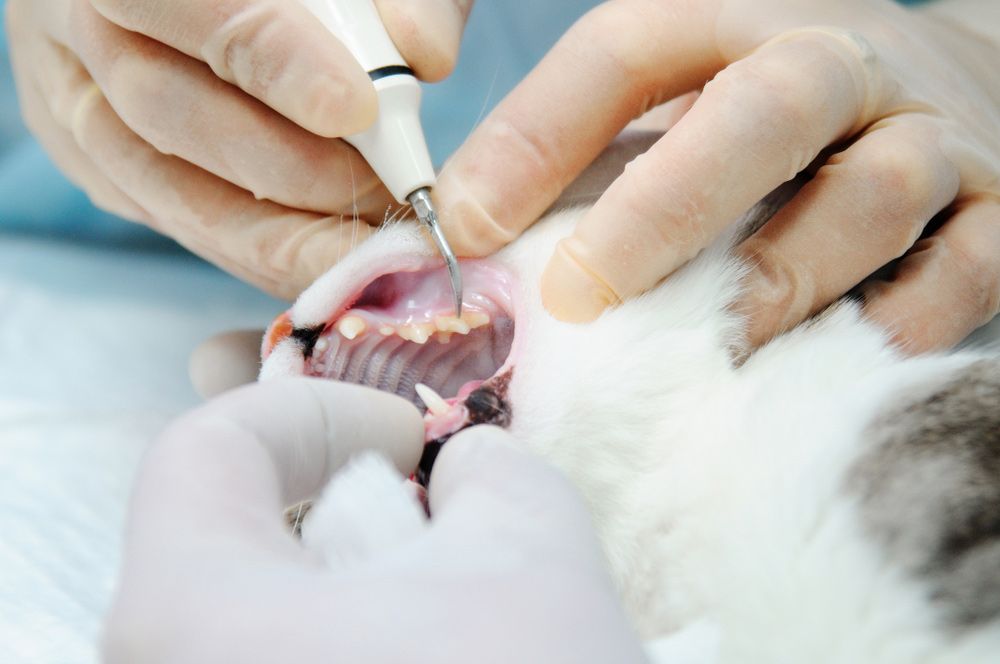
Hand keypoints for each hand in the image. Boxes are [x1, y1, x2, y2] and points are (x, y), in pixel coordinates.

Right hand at [6, 0, 470, 299]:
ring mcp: (68, 104)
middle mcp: (68, 27)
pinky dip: (252, 242)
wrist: (215, 8)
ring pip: (162, 186)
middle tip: (381, 189)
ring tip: (363, 235)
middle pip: (163, 109)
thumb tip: (426, 57)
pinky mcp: (91, 163)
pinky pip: (168, 219)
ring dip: (274, 226)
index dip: (271, 62)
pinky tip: (317, 248)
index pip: (182, 3)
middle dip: (286, 165)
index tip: (359, 107)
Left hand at [102, 378, 647, 663]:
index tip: (414, 435)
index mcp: (189, 619)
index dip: (319, 412)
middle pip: (234, 550)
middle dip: (352, 520)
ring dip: (368, 605)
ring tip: (463, 627)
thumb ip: (495, 473)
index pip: (208, 453)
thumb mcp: (537, 556)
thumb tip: (466, 478)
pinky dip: (360, 661)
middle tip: (447, 531)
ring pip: (267, 634)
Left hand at [434, 0, 999, 352]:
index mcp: (745, 20)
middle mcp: (846, 65)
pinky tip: (808, 373)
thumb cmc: (774, 114)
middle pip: (767, 110)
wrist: (955, 93)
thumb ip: (575, 143)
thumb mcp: (677, 96)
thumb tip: (461, 231)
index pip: (627, 50)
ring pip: (870, 203)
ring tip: (702, 355)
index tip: (463, 228)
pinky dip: (877, 337)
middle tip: (580, 297)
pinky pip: (952, 286)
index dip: (537, 136)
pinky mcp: (998, 222)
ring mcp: (935, 141)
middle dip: (666, 210)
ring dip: (774, 288)